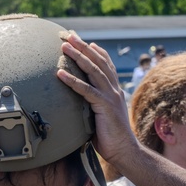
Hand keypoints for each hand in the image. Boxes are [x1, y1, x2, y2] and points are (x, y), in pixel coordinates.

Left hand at [57, 33, 136, 166]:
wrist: (124, 151)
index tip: (83, 40)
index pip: (105, 65)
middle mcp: (114, 89)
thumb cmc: (110, 138)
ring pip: (93, 71)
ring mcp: (110, 96)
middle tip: (69, 35)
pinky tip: (60, 73)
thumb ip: (93, 106)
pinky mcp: (104, 106)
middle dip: (83, 46)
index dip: (94, 51)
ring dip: (78, 56)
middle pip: (98, 62)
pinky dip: (72, 80)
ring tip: (64, 46)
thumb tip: (78, 105)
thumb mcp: (101, 117)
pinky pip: (86, 90)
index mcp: (114, 90)